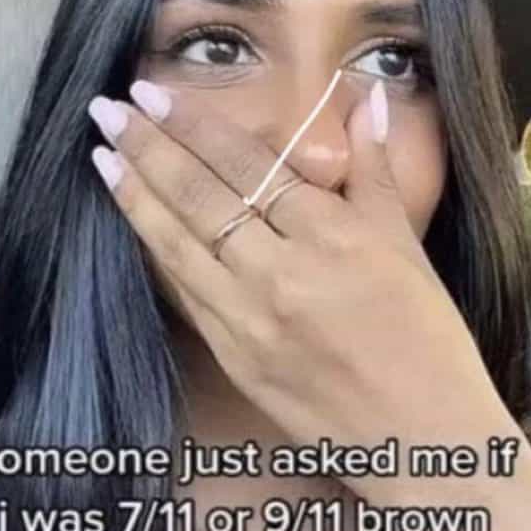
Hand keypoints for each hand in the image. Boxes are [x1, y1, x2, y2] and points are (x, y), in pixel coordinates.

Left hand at [87, 79, 506, 452]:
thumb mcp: (406, 246)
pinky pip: (185, 294)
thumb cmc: (428, 340)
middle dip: (147, 148)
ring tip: (102, 158)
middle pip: (199, 198)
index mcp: (331, 238)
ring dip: (135, 197)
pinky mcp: (233, 357)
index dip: (194, 125)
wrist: (421, 436)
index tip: (152, 93)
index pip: (246, 165)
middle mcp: (280, 274)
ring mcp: (249, 321)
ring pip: (178, 246)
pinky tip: (135, 224)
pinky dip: (156, 253)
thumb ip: (375, 169)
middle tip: (106, 111)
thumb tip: (363, 99)